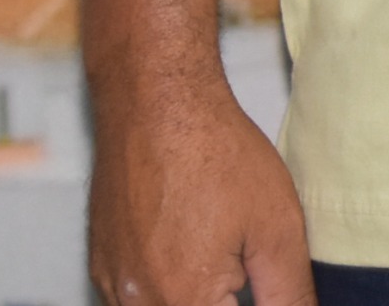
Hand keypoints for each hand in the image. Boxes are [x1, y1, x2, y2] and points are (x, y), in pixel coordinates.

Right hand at [89, 79, 313, 305]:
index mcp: (184, 302)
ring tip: (216, 249)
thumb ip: (287, 295)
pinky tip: (189, 251)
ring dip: (193, 297)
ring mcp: (112, 286)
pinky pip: (134, 299)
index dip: (251, 304)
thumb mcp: (276, 229)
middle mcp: (138, 304)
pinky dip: (165, 290)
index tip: (258, 285)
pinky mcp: (101, 264)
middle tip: (240, 268)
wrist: (154, 103)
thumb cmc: (217, 155)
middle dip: (224, 300)